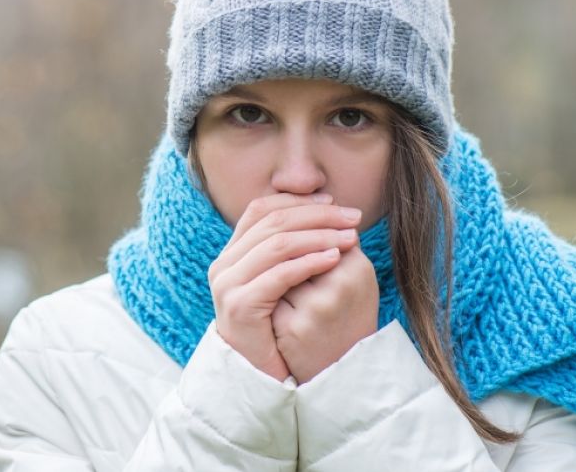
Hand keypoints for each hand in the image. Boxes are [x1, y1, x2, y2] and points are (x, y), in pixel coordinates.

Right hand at [207, 193, 362, 381]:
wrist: (260, 373)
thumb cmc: (276, 327)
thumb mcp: (280, 281)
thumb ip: (289, 249)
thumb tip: (325, 209)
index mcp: (231, 253)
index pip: (261, 209)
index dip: (297, 201)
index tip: (332, 202)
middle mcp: (224, 265)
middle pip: (273, 223)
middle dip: (317, 216)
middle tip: (352, 216)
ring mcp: (228, 285)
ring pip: (277, 245)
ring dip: (319, 236)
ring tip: (349, 236)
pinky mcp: (240, 306)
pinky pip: (279, 275)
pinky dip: (309, 263)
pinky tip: (333, 259)